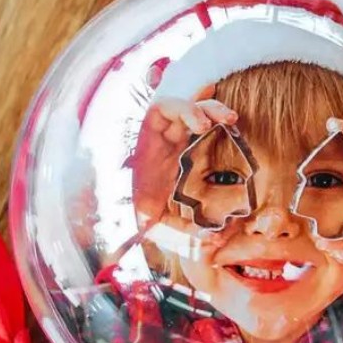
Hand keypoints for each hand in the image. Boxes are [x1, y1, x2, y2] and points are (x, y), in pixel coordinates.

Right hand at [131, 86, 237, 234]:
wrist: (103, 211)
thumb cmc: (128, 214)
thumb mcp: (164, 223)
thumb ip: (188, 228)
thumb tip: (216, 237)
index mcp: (176, 157)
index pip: (200, 133)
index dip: (218, 125)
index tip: (239, 129)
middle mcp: (168, 142)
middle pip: (196, 114)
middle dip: (217, 112)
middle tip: (234, 120)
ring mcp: (156, 134)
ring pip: (184, 105)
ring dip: (206, 108)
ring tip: (223, 119)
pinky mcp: (144, 127)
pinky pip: (165, 108)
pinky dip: (186, 110)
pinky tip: (199, 125)